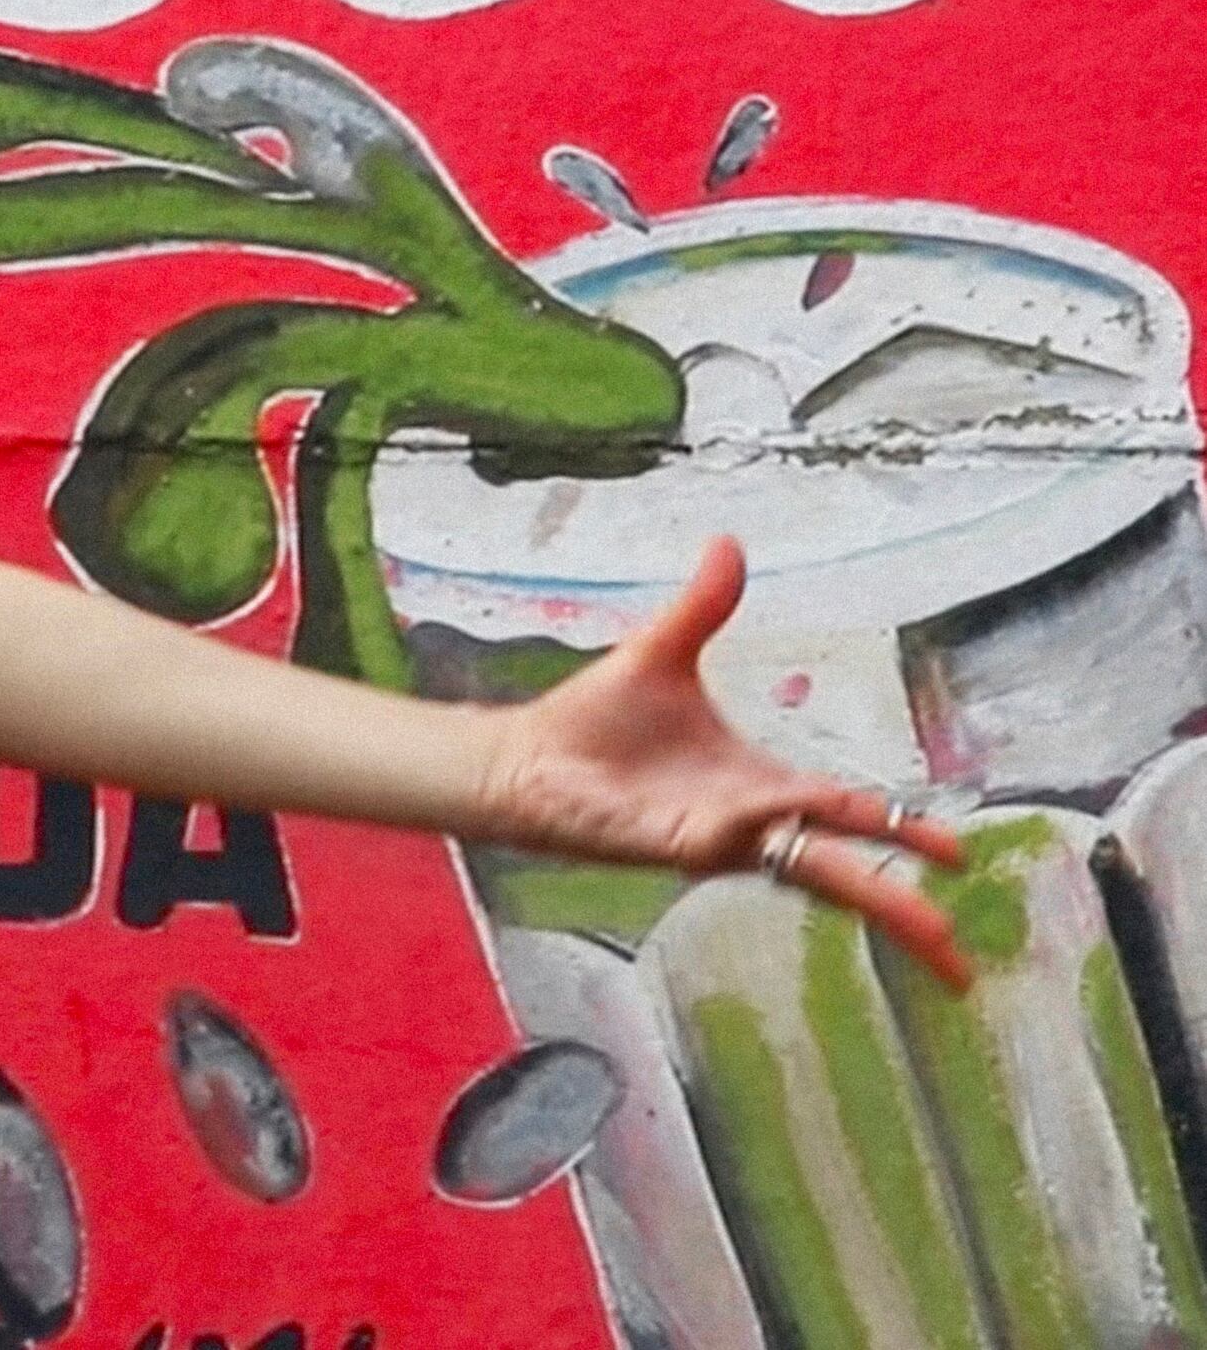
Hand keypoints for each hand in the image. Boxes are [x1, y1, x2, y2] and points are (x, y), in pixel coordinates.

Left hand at [475, 534, 972, 984]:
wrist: (525, 756)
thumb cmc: (598, 721)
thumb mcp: (662, 653)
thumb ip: (702, 605)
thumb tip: (728, 542)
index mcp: (763, 786)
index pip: (849, 813)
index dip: (902, 829)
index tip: (960, 855)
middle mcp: (749, 823)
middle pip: (840, 867)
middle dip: (898, 903)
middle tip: (955, 942)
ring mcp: (712, 839)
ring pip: (799, 871)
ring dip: (861, 895)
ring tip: (924, 928)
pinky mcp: (669, 844)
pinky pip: (722, 840)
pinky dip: (747, 830)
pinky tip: (770, 822)